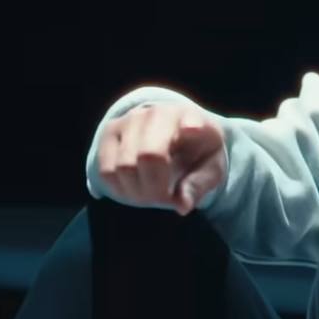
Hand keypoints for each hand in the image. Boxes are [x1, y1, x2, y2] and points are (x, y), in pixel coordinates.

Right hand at [96, 103, 226, 215]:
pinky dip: (121, 189)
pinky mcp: (110, 132)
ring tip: (152, 195)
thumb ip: (199, 185)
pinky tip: (135, 189)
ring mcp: (130, 120)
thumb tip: (182, 206)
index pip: (189, 122)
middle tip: (166, 200)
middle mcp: (157, 113)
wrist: (176, 134)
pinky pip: (106, 171)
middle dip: (157, 190)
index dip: (191, 126)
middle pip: (149, 156)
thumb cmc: (197, 153)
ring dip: (138, 193)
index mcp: (191, 117)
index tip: (193, 130)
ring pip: (124, 167)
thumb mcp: (211, 168)